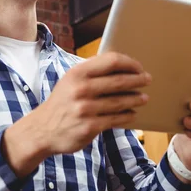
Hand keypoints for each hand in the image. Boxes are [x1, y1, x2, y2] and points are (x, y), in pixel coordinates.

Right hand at [2, 52, 151, 176]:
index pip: (112, 61)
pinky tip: (132, 114)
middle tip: (147, 80)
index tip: (138, 67)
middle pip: (119, 81)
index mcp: (78, 73)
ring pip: (121, 101)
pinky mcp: (90, 126)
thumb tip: (121, 64)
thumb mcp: (71, 80)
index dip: (130, 63)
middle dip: (138, 80)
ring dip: (136, 99)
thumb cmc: (62, 101)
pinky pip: (116, 119)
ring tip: (144, 98)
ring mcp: (86, 109)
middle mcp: (81, 89)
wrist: (43, 129)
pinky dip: (128, 116)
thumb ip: (92, 71)